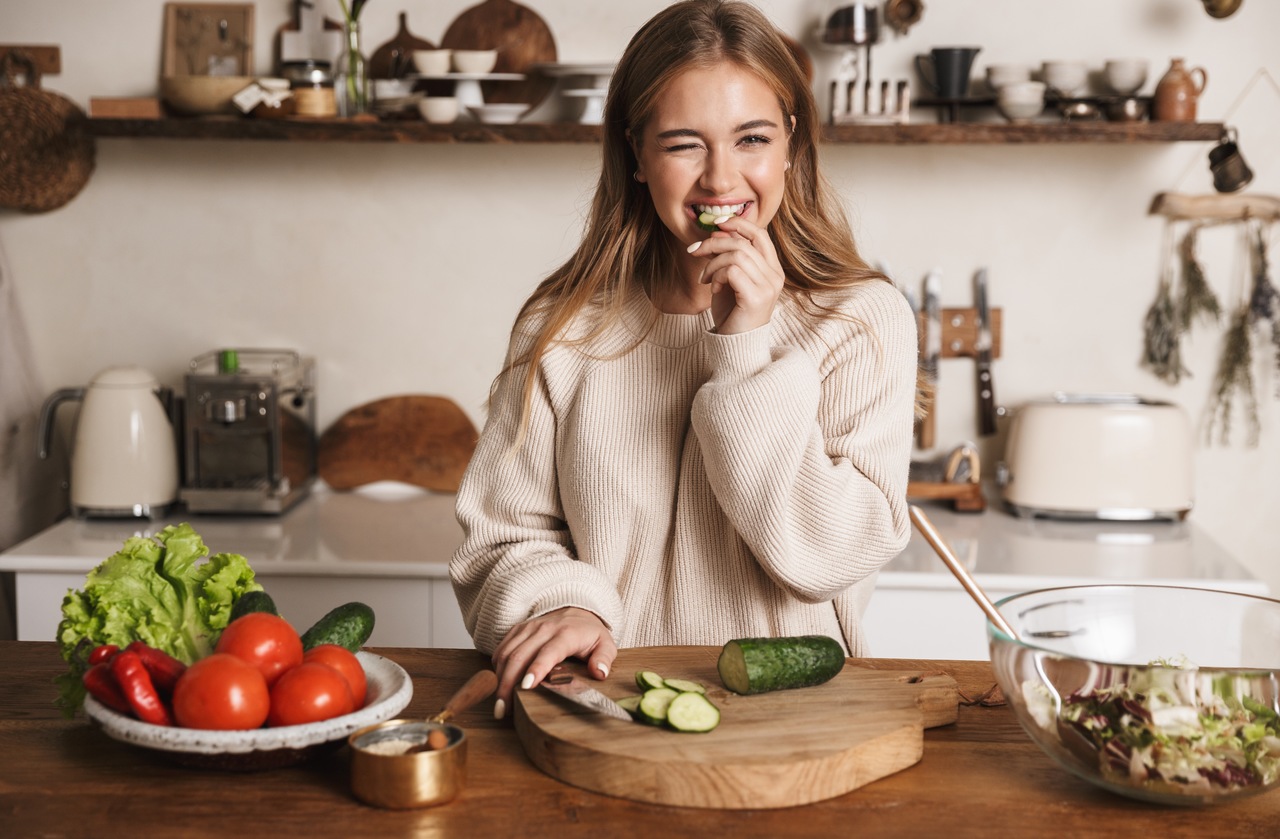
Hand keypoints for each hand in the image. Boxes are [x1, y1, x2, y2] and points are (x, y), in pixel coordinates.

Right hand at [490, 607, 615, 718]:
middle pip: (519, 656)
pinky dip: (497, 669)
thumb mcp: (605, 643)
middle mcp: (543, 629)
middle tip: (503, 709)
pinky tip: (499, 686)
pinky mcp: (517, 630)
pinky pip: (501, 649)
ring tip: (499, 704)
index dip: (536, 669)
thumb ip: (604, 658)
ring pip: (506, 654)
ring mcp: (528, 628)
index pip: (548, 652)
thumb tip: (600, 673)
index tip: (526, 687)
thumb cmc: (589, 632)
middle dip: (508, 684)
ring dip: (499, 680)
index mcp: (565, 634)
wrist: (575, 609)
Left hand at [688, 214, 784, 334]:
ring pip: (736, 254)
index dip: (737, 224)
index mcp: (772, 269)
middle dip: (714, 242)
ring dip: (713, 263)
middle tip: (695, 251)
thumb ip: (727, 257)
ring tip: (705, 278)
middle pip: (743, 242)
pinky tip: (713, 289)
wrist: (735, 345)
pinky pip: (732, 271)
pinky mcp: (756, 297)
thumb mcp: (729, 279)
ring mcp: (768, 287)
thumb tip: (716, 233)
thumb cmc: (732, 313)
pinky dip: (717, 276)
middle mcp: (775, 276)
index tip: (716, 224)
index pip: (759, 234)